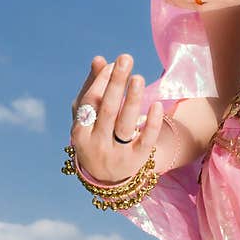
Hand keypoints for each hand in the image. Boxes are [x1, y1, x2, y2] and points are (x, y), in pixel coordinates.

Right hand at [70, 54, 163, 184]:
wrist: (107, 180)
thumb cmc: (96, 138)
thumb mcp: (90, 118)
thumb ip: (94, 88)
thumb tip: (100, 59)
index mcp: (81, 132)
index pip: (91, 103)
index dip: (101, 82)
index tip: (112, 64)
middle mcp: (96, 144)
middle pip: (108, 110)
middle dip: (116, 83)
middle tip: (126, 58)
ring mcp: (116, 154)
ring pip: (125, 124)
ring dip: (133, 100)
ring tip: (139, 77)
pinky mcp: (137, 160)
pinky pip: (146, 140)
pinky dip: (151, 123)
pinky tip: (158, 106)